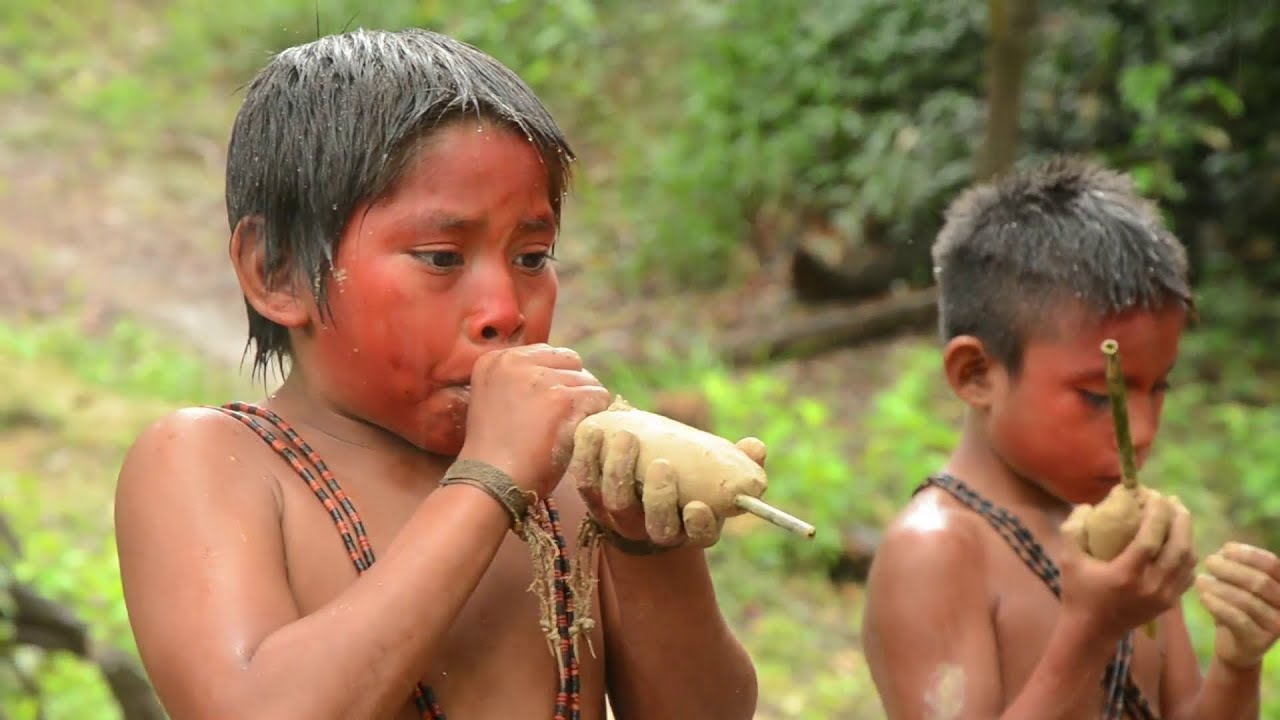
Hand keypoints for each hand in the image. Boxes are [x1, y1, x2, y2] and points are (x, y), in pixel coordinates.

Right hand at [457, 344, 611, 498]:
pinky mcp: (562, 399)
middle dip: (573, 386)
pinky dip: (596, 416)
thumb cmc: (496, 453)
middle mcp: (515, 361)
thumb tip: (562, 374)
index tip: (549, 406)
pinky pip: (599, 397)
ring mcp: (540, 379)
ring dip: (584, 405)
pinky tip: (578, 433)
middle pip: (570, 361)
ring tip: (566, 430)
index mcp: (497, 360)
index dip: (556, 380)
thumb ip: (519, 382)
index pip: (548, 354)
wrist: (490, 482)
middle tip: (564, 417)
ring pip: (587, 380)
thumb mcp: (496, 401)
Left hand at [572, 423, 767, 549]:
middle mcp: (656, 528)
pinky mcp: (592, 496)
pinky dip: (588, 455)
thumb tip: (757, 448)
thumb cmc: (687, 480)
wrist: (639, 489)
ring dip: (620, 470)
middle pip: (658, 525)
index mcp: (693, 526)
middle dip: (659, 497)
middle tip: (661, 465)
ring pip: (618, 502)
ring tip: (626, 438)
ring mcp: (621, 514)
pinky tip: (594, 431)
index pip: (701, 536)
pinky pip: (585, 480)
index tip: (698, 506)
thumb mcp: (716, 472)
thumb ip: (739, 460)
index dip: (700, 525)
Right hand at [1059, 493, 1196, 641]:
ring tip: (1179, 515)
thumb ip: (1073, 529)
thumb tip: (1087, 506)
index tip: (1153, 494)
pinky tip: (1180, 541)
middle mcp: (1150, 586)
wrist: (1092, 631)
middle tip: (1172, 500)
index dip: (1157, 514)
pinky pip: (1187, 574)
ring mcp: (1163, 597)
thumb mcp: (1068, 560)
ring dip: (1187, 534)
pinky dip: (1188, 554)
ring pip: (1188, 560)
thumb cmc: (1078, 593)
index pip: (1151, 539)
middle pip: (1178, 548)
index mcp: (1125, 574)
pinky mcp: (1169, 603)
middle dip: (1180, 519)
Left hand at [1195, 542, 1279, 668]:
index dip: (1249, 554)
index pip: (1272, 564)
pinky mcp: (1258, 641)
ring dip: (1220, 587)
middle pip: (1260, 582)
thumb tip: (1224, 551)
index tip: (1225, 549)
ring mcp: (1275, 626)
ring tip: (1200, 580)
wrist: (1236, 645)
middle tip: (1208, 562)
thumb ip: (1236, 565)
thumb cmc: (1237, 606)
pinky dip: (1218, 606)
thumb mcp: (1238, 583)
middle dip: (1231, 569)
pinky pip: (1238, 620)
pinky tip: (1203, 597)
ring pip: (1248, 601)